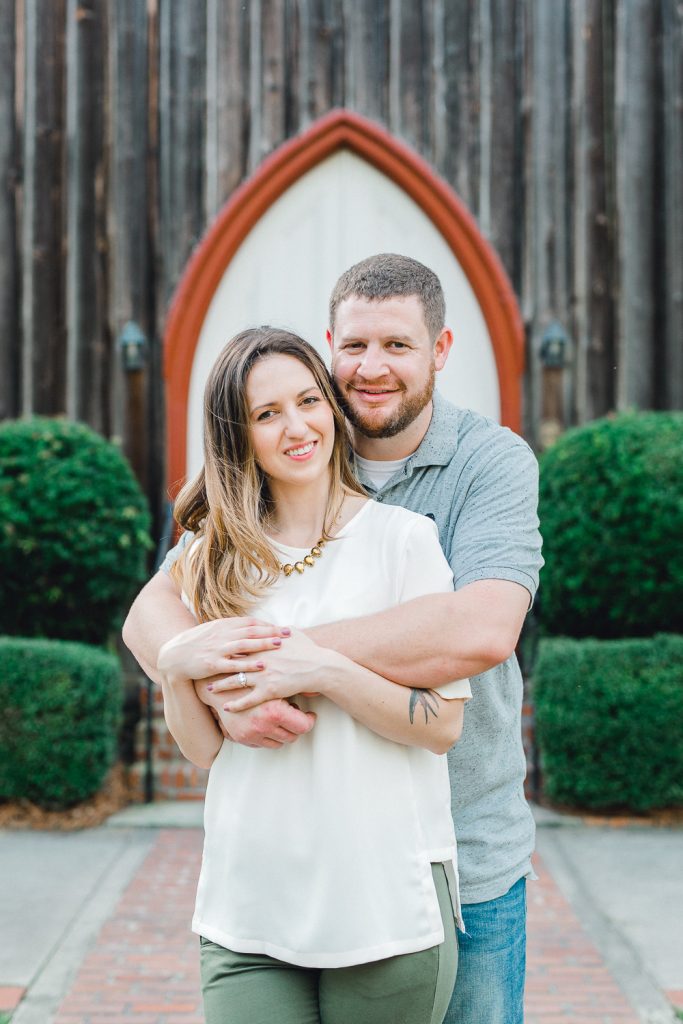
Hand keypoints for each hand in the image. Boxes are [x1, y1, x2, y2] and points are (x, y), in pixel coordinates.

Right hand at [157, 616, 290, 683]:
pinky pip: (233, 663)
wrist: (173, 656)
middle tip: (288, 633)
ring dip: (262, 644)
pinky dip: (248, 664)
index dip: (267, 625)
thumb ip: (231, 630)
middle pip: (251, 631)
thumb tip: (250, 629)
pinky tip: (261, 665)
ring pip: (244, 644)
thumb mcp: (213, 632)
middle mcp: (222, 635)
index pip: (250, 622)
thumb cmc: (196, 644)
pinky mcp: (212, 663)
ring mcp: (217, 649)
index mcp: (223, 626)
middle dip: (270, 632)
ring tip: (279, 645)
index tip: (283, 628)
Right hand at [196, 679, 315, 748]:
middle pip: (292, 736)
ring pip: (279, 742)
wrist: (219, 683)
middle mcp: (265, 726)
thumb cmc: (251, 677)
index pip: (303, 726)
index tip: (310, 715)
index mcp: (276, 711)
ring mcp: (253, 734)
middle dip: (296, 726)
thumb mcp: (275, 679)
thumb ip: (294, 686)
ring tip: (282, 718)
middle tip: (298, 716)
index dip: (309, 720)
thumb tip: (316, 690)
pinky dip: (269, 735)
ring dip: (283, 732)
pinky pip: (263, 744)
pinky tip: (269, 722)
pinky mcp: (243, 738)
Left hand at [215, 631, 339, 711]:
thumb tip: (275, 625)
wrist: (320, 667)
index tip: (211, 648)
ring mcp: (264, 675)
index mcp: (264, 644)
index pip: (238, 644)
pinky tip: (225, 707)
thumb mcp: (293, 634)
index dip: (223, 646)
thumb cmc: (308, 650)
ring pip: (236, 681)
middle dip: (215, 665)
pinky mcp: (270, 690)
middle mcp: (260, 659)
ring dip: (221, 685)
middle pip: (232, 661)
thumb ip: (279, 630)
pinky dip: (236, 703)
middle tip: (201, 668)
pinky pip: (248, 699)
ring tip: (208, 688)